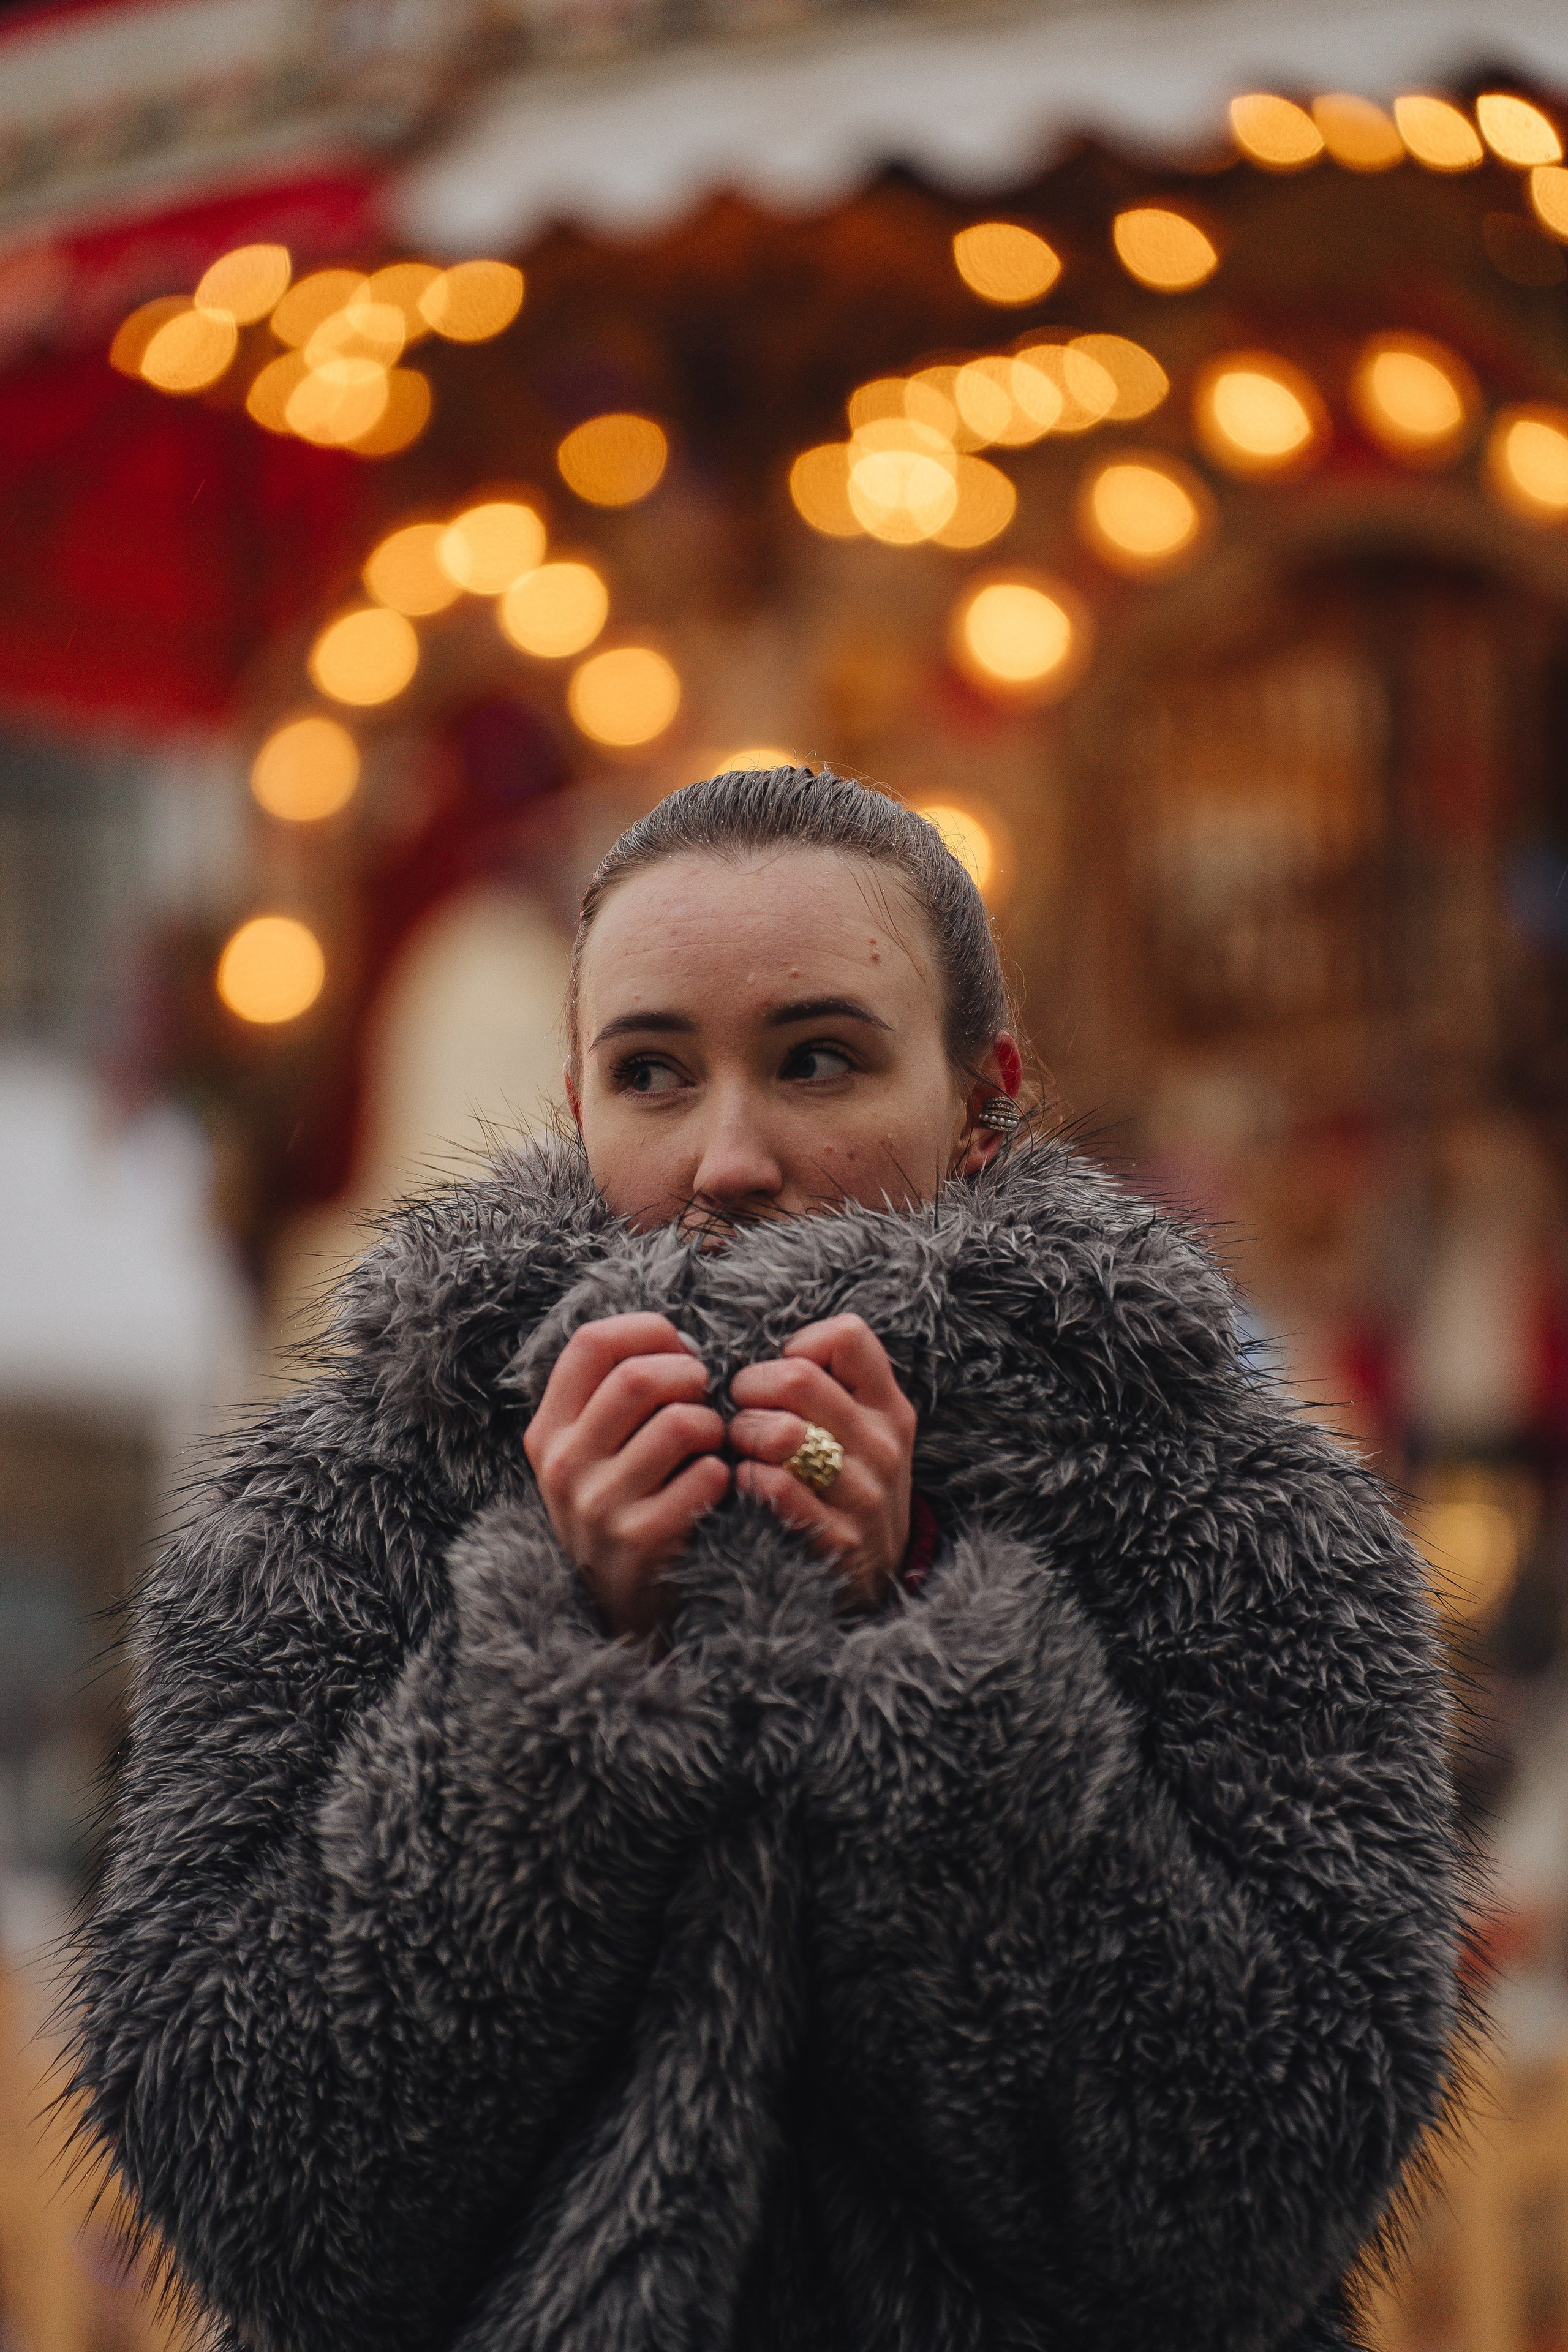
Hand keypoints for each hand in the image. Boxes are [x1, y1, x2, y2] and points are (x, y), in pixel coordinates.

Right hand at [523, 1313, 728, 1638]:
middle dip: (690, 1376)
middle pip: (639, 1376)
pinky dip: (724, 1472)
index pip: (592, 1342)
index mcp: (548, 1431)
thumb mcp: (590, 1453)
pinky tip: (713, 1486)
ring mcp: (598, 1505)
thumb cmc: (621, 1509)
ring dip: (713, 1426)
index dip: (648, 1332)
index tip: (677, 1351)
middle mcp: (564, 1465)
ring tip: (710, 1444)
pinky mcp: (641, 1540)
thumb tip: (673, 1337)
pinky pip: (706, 1474)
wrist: (621, 1609)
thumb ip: (610, 1397)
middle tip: (704, 1397)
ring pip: (681, 1422)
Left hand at [729, 1315, 915, 1611]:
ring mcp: (864, 1495)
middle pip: (798, 1378)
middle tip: (741, 1410)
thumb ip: (827, 1387)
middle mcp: (883, 1446)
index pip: (849, 1336)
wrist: (876, 1579)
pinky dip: (748, 1479)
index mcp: (888, 1408)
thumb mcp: (861, 1432)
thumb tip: (764, 1349)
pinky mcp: (837, 1540)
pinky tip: (748, 1484)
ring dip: (743, 1435)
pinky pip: (776, 1488)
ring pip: (783, 1433)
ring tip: (742, 1449)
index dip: (799, 1345)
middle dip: (749, 1388)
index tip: (782, 1374)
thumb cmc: (848, 1488)